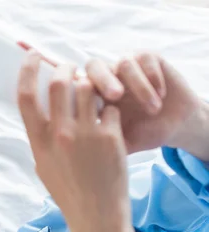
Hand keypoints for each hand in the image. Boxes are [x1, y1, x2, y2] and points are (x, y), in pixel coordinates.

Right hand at [17, 51, 130, 229]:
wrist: (96, 216)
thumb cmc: (67, 191)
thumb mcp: (43, 165)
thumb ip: (41, 136)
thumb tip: (42, 106)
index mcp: (38, 142)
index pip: (26, 96)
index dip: (28, 70)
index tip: (34, 56)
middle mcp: (59, 135)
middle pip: (61, 82)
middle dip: (67, 68)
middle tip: (72, 68)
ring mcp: (86, 136)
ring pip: (89, 89)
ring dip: (92, 86)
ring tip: (94, 96)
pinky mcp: (111, 138)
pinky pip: (110, 108)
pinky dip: (110, 110)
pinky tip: (109, 124)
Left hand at [86, 53, 204, 153]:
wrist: (173, 125)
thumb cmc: (142, 134)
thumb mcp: (119, 143)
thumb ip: (98, 142)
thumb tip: (76, 154)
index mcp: (93, 95)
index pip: (78, 84)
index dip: (82, 92)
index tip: (94, 111)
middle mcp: (107, 77)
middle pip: (94, 66)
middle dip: (103, 80)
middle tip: (115, 96)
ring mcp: (127, 66)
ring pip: (123, 63)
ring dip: (138, 86)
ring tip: (153, 109)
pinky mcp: (149, 59)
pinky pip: (145, 58)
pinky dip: (153, 77)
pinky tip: (161, 95)